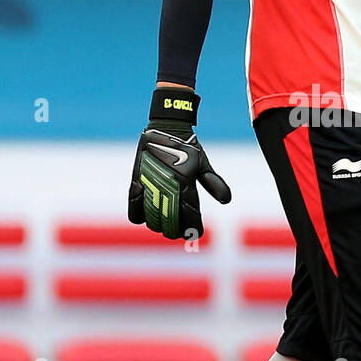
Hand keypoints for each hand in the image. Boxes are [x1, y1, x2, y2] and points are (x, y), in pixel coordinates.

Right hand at [128, 87, 230, 239]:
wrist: (166, 126)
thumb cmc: (187, 147)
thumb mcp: (202, 163)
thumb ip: (213, 182)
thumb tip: (226, 200)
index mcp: (186, 183)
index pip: (190, 215)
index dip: (193, 228)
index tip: (194, 234)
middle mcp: (168, 185)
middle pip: (170, 222)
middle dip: (175, 230)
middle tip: (177, 232)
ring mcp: (150, 184)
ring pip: (152, 218)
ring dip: (158, 225)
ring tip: (163, 225)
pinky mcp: (136, 180)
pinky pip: (134, 207)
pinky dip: (140, 216)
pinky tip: (146, 216)